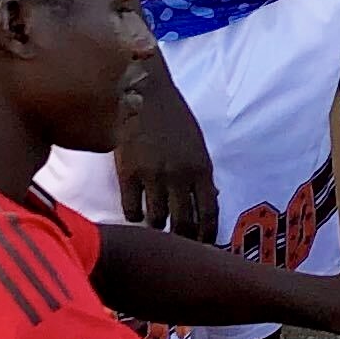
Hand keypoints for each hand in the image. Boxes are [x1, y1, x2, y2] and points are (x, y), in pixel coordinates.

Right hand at [114, 58, 216, 242]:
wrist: (142, 94)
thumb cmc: (173, 117)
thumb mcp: (197, 143)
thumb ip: (202, 172)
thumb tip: (212, 199)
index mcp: (201, 168)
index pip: (209, 212)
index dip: (207, 234)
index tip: (204, 244)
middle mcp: (179, 176)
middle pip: (183, 222)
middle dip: (183, 237)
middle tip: (179, 244)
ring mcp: (153, 176)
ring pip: (157, 219)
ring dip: (157, 226)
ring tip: (155, 226)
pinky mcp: (127, 174)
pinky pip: (131, 209)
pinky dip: (133, 215)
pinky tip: (135, 212)